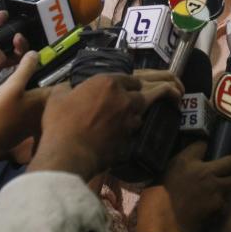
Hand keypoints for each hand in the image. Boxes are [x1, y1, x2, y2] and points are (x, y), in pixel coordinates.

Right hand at [0, 51, 53, 152]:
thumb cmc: (0, 112)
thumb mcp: (13, 85)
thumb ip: (26, 68)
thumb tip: (35, 54)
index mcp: (47, 100)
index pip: (64, 85)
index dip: (62, 73)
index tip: (58, 65)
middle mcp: (47, 112)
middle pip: (54, 94)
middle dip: (50, 83)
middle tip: (40, 73)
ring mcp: (38, 122)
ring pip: (43, 103)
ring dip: (39, 95)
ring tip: (30, 85)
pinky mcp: (27, 129)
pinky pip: (34, 112)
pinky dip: (30, 105)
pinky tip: (19, 102)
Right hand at [27, 71, 181, 180]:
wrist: (68, 153)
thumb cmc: (60, 122)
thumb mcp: (57, 98)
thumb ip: (67, 90)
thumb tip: (67, 90)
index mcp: (107, 82)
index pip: (131, 78)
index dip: (134, 82)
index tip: (135, 86)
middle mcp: (123, 98)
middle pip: (149, 92)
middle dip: (159, 92)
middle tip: (173, 92)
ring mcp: (128, 120)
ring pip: (143, 113)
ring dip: (142, 113)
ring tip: (148, 113)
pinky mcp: (129, 138)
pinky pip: (135, 131)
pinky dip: (133, 131)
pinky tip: (131, 133)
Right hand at [140, 142, 230, 231]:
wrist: (163, 223)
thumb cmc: (159, 197)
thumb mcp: (166, 171)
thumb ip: (182, 161)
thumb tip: (195, 154)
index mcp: (189, 162)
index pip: (204, 145)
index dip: (208, 146)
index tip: (212, 148)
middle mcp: (206, 173)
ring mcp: (215, 191)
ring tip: (228, 182)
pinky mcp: (219, 206)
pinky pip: (226, 199)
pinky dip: (223, 200)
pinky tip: (215, 203)